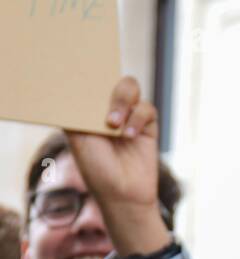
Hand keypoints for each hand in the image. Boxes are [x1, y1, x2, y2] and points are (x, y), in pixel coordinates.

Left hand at [64, 76, 170, 257]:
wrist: (123, 194)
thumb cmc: (96, 169)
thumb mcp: (77, 137)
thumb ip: (78, 110)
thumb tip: (73, 83)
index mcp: (86, 109)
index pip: (87, 80)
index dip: (86, 70)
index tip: (83, 63)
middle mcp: (106, 109)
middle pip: (110, 78)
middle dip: (107, 86)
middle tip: (102, 104)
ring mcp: (128, 116)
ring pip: (130, 87)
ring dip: (122, 101)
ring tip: (114, 123)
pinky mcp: (147, 127)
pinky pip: (147, 109)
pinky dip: (138, 118)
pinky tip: (128, 134)